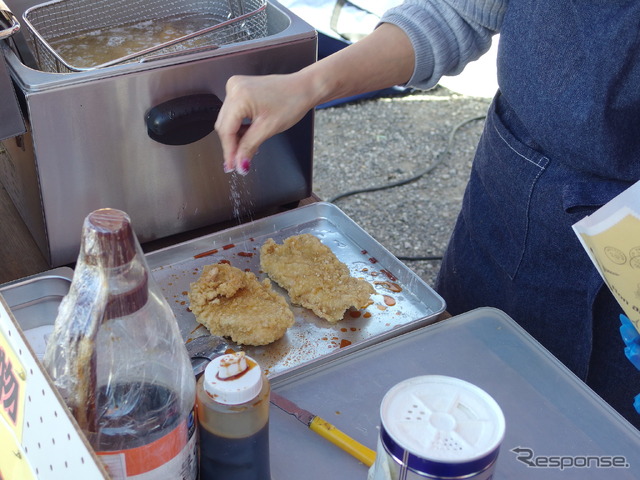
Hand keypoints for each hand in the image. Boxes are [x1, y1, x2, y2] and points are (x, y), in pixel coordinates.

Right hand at [214, 23, 413, 174]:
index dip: (229, 153)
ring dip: (236, 140)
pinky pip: (237, 114)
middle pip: (225, 125)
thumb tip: (239, 167)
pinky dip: (241, 129)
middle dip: (232, 148)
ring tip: (244, 157)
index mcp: (239, 94)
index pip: (225, 131)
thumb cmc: (296, 100)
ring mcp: (239, 86)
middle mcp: (235, 87)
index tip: (233, 170)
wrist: (312, 84)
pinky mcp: (245, 89)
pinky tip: (248, 140)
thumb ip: (251, 149)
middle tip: (238, 168)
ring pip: (230, 121)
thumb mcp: (272, 129)